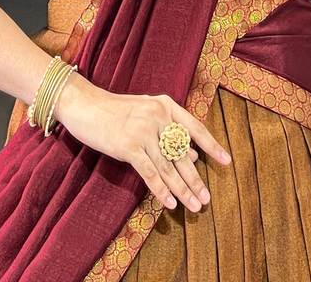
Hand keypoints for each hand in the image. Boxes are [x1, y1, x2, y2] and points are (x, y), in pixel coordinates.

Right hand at [54, 70, 230, 212]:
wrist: (84, 104)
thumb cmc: (114, 111)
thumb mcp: (145, 112)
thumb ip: (167, 130)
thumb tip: (192, 156)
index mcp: (165, 105)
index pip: (195, 128)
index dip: (212, 146)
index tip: (226, 162)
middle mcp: (158, 116)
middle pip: (182, 154)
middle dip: (195, 180)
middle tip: (206, 199)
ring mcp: (144, 131)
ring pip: (168, 167)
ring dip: (183, 190)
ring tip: (194, 206)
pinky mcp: (128, 146)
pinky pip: (150, 173)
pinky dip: (162, 191)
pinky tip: (171, 203)